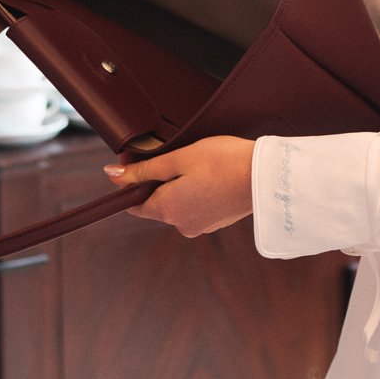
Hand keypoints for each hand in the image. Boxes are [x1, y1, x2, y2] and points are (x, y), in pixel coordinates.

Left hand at [107, 137, 255, 236]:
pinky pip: (197, 206)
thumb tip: (111, 174)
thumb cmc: (223, 161)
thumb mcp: (179, 158)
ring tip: (198, 162)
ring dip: (180, 185)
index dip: (131, 181)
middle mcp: (181, 225)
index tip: (138, 158)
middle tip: (175, 152)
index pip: (134, 203)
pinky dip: (198, 191)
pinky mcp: (217, 222)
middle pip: (157, 202)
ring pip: (178, 203)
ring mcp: (201, 226)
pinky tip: (212, 174)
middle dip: (160, 180)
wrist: (267, 176)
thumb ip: (144, 169)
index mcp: (167, 210)